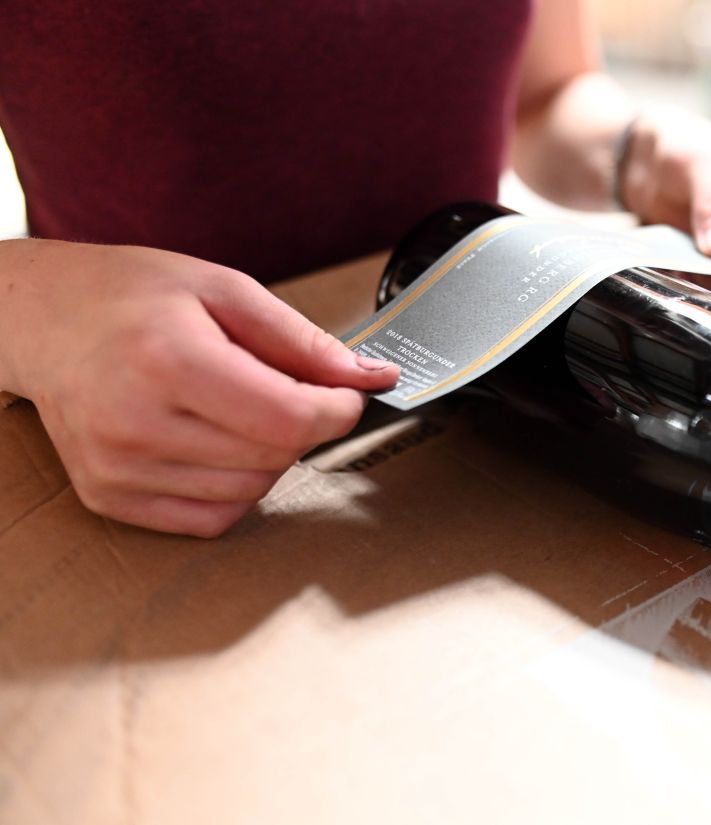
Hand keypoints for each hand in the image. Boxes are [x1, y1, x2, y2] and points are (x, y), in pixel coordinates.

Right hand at [0, 240, 397, 536]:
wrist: (44, 320)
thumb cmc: (131, 296)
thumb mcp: (225, 290)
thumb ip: (302, 340)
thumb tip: (371, 377)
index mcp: (168, 361)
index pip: (289, 419)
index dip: (337, 410)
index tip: (344, 393)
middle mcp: (136, 423)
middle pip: (276, 456)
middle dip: (302, 425)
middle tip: (282, 388)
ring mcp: (118, 469)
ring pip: (252, 490)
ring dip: (269, 455)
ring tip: (235, 407)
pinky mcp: (110, 498)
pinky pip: (213, 517)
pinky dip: (235, 485)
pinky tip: (214, 441)